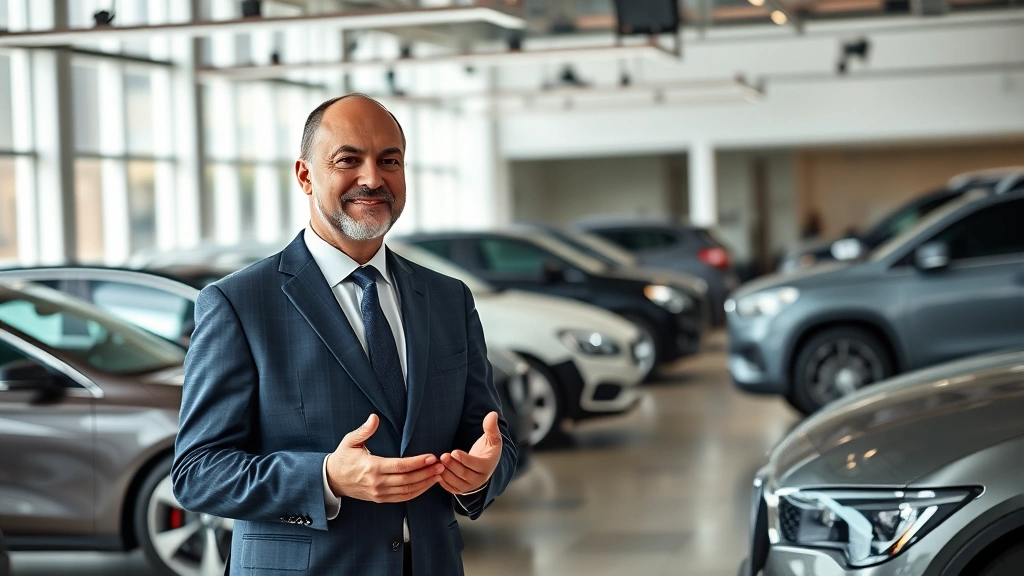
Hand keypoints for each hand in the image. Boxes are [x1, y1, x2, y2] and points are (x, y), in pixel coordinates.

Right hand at [326, 414, 442, 502]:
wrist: (331, 480)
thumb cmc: (342, 459)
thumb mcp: (350, 441)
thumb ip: (364, 430)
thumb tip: (375, 418)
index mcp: (372, 467)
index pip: (400, 466)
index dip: (417, 462)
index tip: (431, 457)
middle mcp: (377, 483)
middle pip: (408, 480)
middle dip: (426, 473)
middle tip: (441, 465)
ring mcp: (379, 493)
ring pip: (407, 492)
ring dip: (425, 484)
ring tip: (438, 475)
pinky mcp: (380, 499)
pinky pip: (402, 498)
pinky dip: (416, 493)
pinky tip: (426, 485)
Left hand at [438, 411, 501, 495]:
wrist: (484, 465)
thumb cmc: (488, 450)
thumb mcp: (492, 438)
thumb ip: (491, 427)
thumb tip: (492, 414)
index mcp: (487, 466)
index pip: (476, 465)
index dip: (465, 459)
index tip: (454, 452)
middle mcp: (479, 479)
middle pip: (464, 474)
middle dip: (453, 466)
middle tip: (443, 456)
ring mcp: (469, 486)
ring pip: (456, 482)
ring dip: (446, 473)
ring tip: (438, 462)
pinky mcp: (460, 489)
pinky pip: (450, 488)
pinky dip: (443, 481)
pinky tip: (436, 471)